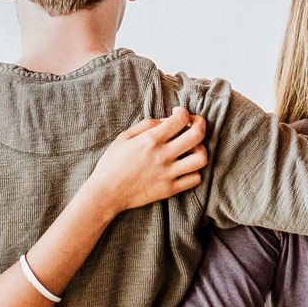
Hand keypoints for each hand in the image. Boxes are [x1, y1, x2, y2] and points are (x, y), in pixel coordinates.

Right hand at [79, 107, 208, 211]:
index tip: (178, 114)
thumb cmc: (112, 163)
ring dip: (200, 149)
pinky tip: (185, 166)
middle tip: (194, 124)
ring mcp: (168, 174)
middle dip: (200, 124)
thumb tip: (167, 120)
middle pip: (197, 135)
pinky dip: (194, 171)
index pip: (181, 119)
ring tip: (191, 148)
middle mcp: (163, 155)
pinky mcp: (170, 189)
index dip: (184, 112)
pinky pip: (195, 179)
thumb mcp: (124, 137)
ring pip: (201, 158)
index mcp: (151, 140)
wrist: (106, 193)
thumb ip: (146, 125)